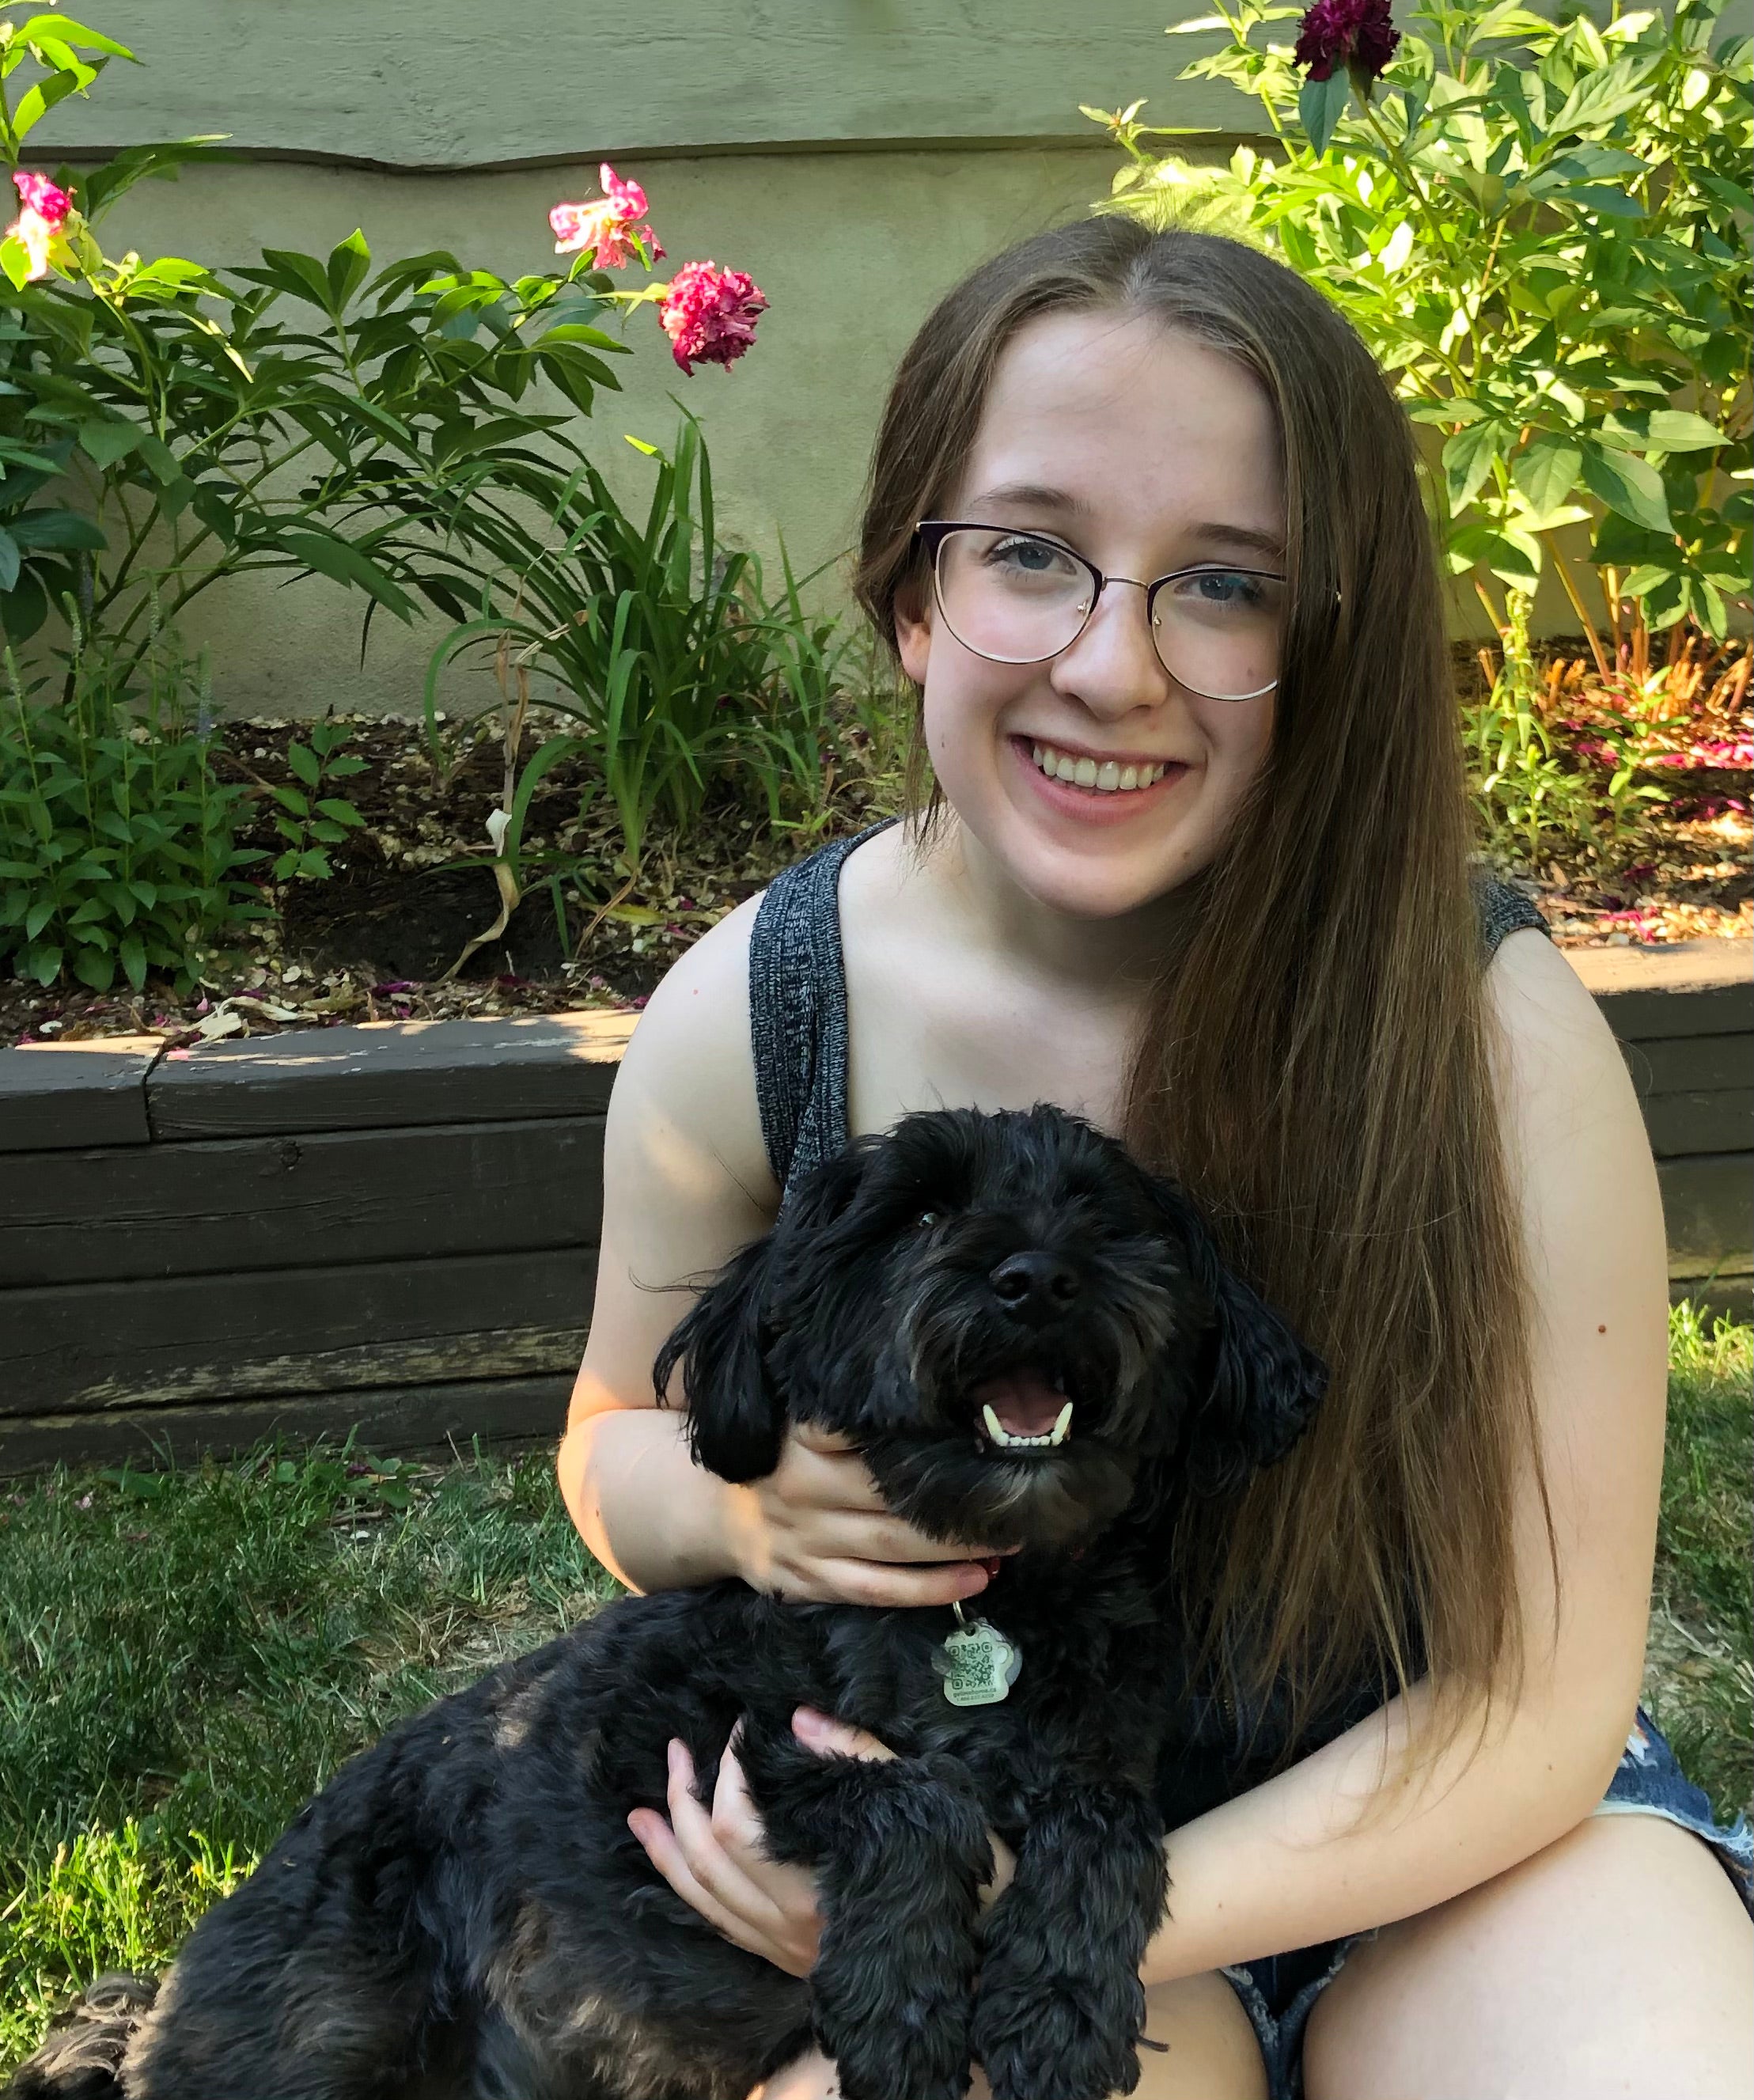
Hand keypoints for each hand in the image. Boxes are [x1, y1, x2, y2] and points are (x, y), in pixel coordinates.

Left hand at [628, 1708, 1016, 1977]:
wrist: (993, 1961)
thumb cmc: (969, 1879)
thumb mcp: (924, 1804)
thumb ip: (860, 1757)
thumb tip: (800, 1719)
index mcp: (821, 1888)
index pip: (743, 1825)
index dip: (731, 1769)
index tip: (746, 1724)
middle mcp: (792, 1929)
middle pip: (709, 1860)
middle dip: (684, 1799)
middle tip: (679, 1747)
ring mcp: (786, 1949)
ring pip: (703, 1900)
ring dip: (667, 1849)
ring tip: (642, 1808)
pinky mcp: (788, 1960)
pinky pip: (719, 1926)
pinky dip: (686, 1889)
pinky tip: (672, 1862)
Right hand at [722, 1421, 1014, 1606]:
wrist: (714, 1514)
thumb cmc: (781, 1456)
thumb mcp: (801, 1419)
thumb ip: (853, 1413)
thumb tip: (944, 1399)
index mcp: (801, 1435)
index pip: (861, 1424)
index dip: (923, 1428)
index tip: (982, 1429)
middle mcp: (801, 1485)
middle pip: (892, 1491)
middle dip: (959, 1495)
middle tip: (1018, 1489)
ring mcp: (805, 1538)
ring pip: (892, 1545)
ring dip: (958, 1545)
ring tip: (1011, 1538)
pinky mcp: (809, 1582)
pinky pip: (877, 1591)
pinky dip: (930, 1589)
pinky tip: (976, 1580)